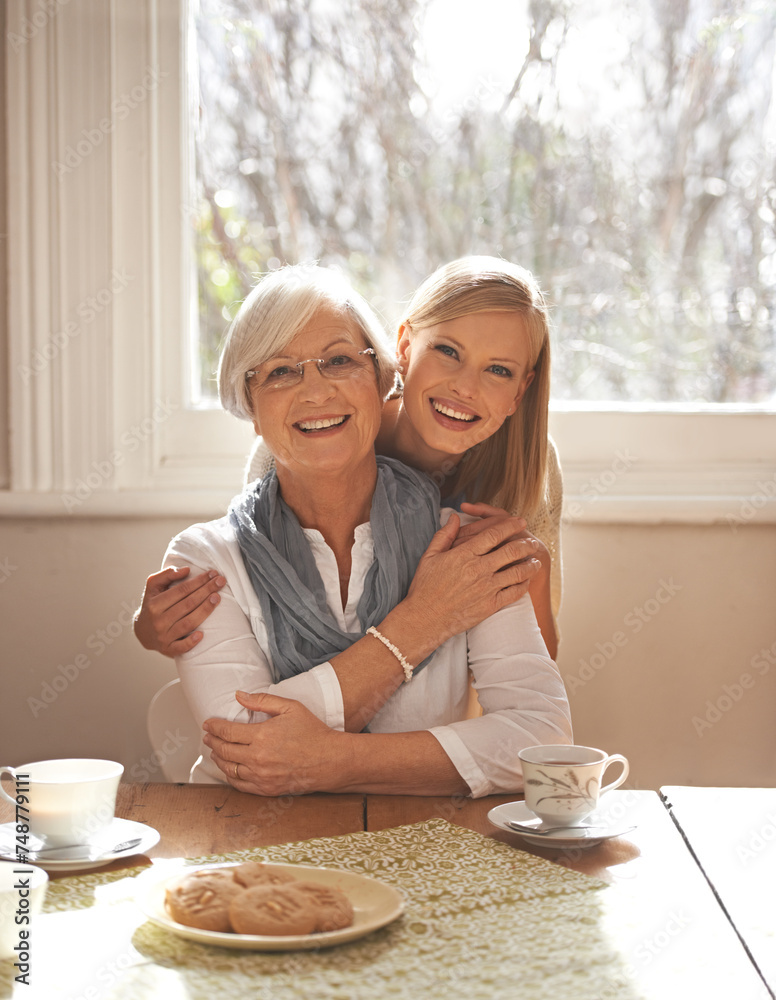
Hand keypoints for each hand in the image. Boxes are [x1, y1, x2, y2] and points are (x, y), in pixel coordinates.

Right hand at [133, 566, 224, 656]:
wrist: (143, 632)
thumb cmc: (153, 604)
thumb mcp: (153, 587)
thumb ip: (167, 575)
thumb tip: (186, 570)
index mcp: (154, 604)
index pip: (181, 590)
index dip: (198, 581)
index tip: (212, 573)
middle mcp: (158, 621)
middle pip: (188, 604)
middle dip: (206, 591)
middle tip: (221, 582)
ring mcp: (163, 636)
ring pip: (188, 623)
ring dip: (205, 610)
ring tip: (217, 598)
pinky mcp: (168, 649)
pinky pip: (181, 647)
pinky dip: (191, 642)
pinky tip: (202, 634)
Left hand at [202, 691, 339, 795]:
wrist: (329, 760)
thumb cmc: (312, 732)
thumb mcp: (290, 708)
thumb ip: (263, 701)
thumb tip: (240, 695)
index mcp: (261, 736)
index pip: (227, 732)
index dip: (214, 727)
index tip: (208, 724)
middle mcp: (257, 758)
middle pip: (224, 750)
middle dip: (212, 742)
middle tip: (207, 736)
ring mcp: (261, 776)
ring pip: (229, 769)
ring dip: (218, 759)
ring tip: (215, 751)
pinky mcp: (266, 789)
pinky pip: (239, 785)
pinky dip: (229, 776)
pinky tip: (228, 769)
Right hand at [402, 510, 541, 646]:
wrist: (425, 618)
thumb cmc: (425, 587)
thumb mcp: (429, 556)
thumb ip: (445, 534)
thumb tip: (455, 516)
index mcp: (464, 555)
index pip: (494, 534)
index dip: (510, 525)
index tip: (520, 521)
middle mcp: (478, 569)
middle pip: (511, 551)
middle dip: (526, 543)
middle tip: (533, 540)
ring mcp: (487, 588)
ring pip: (517, 571)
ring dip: (530, 564)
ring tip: (536, 560)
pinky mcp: (491, 605)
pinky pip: (514, 592)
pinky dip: (524, 584)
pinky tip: (526, 580)